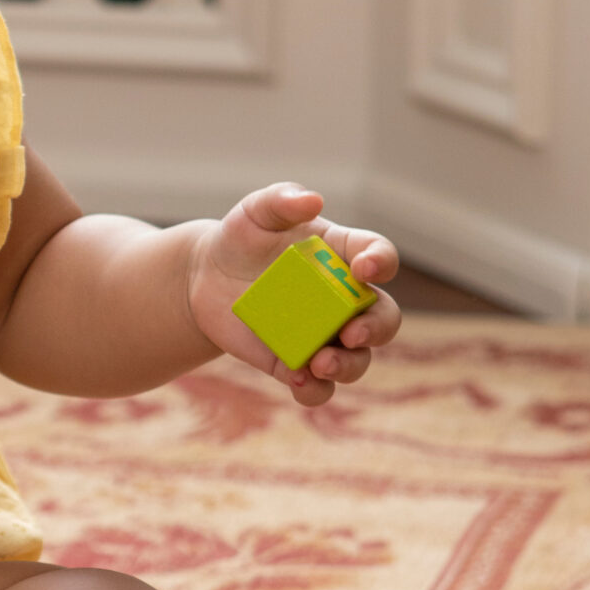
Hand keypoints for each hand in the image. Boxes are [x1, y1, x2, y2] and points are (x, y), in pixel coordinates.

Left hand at [188, 183, 400, 408]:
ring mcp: (323, 335)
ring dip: (348, 365)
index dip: (381, 263)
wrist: (205, 278)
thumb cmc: (241, 238)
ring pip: (357, 360)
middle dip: (377, 329)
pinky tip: (297, 378)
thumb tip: (311, 201)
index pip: (380, 258)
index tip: (364, 268)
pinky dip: (312, 388)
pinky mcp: (295, 363)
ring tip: (322, 362)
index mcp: (344, 256)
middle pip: (384, 319)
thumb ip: (281, 200)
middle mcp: (344, 300)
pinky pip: (316, 386)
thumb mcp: (255, 212)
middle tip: (353, 332)